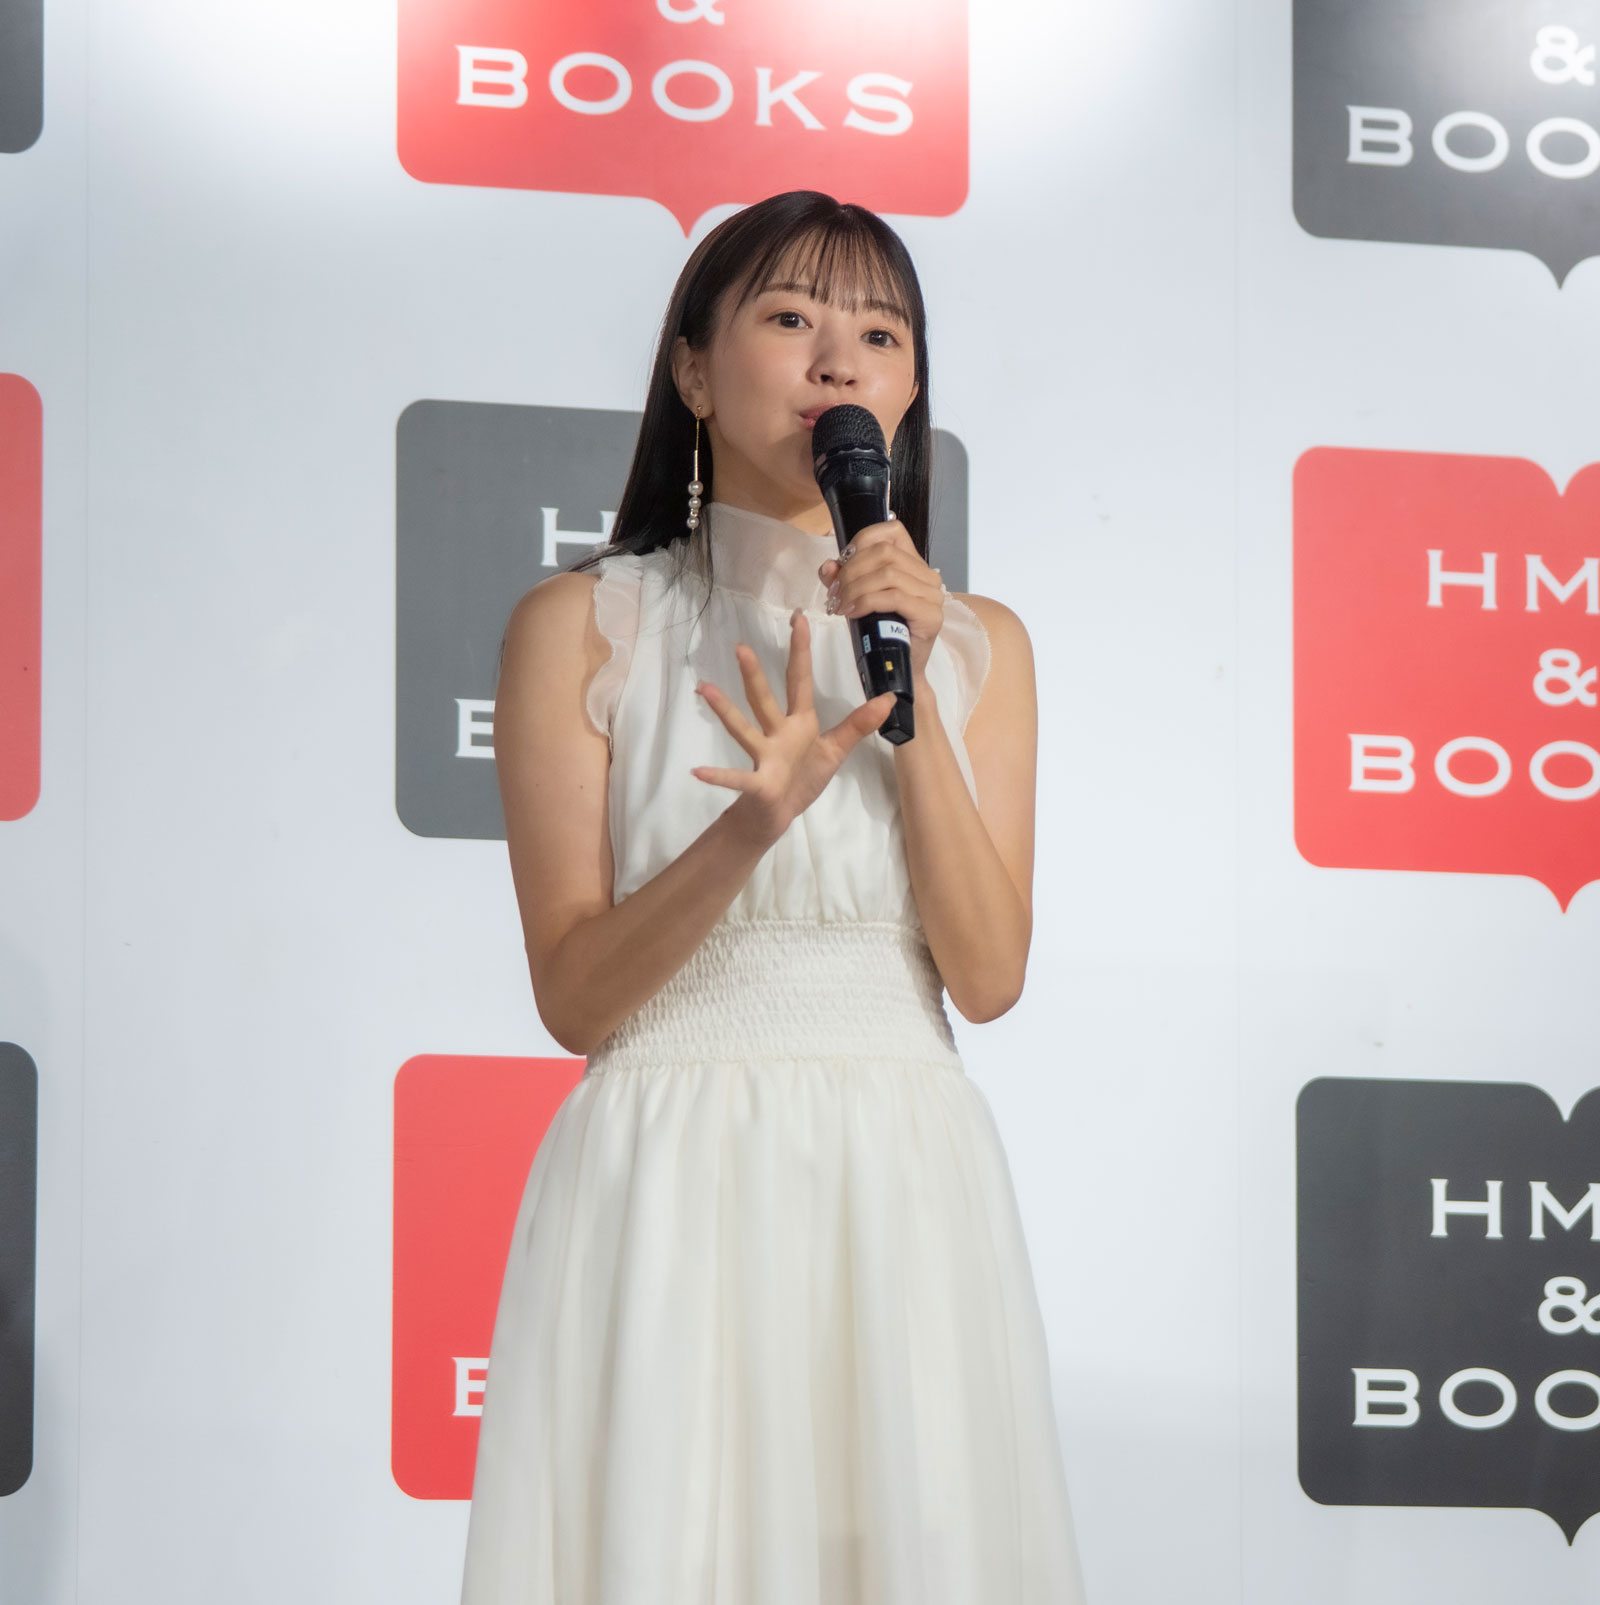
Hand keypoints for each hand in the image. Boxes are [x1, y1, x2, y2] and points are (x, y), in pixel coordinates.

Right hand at [691, 609, 897, 847]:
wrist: (778, 815)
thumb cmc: (802, 779)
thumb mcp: (835, 750)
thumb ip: (858, 725)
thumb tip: (889, 698)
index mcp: (798, 723)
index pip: (799, 680)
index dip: (800, 650)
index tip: (799, 618)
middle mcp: (777, 734)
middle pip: (764, 699)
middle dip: (754, 674)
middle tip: (742, 646)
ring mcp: (764, 757)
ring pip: (743, 730)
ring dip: (725, 711)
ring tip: (705, 688)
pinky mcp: (758, 784)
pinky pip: (738, 779)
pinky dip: (719, 776)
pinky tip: (698, 771)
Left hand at [817, 519, 945, 681]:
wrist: (898, 670)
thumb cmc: (880, 634)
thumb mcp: (857, 598)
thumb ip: (843, 578)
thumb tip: (828, 566)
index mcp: (913, 564)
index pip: (892, 531)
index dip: (862, 541)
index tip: (842, 564)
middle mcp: (927, 575)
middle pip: (884, 553)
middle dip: (851, 571)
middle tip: (835, 594)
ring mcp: (932, 595)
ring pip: (887, 574)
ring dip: (855, 588)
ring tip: (840, 606)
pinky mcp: (930, 615)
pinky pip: (893, 597)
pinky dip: (866, 602)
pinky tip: (852, 613)